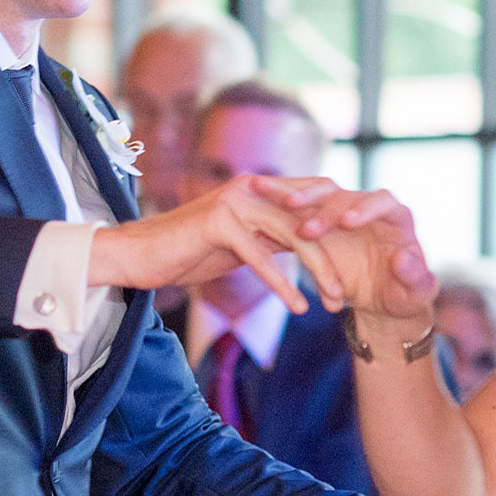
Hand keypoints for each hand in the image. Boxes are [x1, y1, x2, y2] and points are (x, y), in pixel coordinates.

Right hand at [90, 176, 345, 312]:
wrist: (138, 254)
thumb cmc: (188, 250)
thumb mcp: (241, 241)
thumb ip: (271, 236)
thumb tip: (305, 244)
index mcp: (261, 189)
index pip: (314, 201)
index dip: (340, 228)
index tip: (357, 265)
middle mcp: (252, 188)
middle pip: (310, 221)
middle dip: (333, 260)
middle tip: (347, 295)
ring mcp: (236, 201)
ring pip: (293, 238)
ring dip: (319, 273)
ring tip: (336, 303)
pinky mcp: (220, 222)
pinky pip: (261, 258)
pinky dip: (282, 285)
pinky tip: (298, 307)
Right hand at [256, 183, 437, 324]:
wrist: (382, 300)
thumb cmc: (402, 296)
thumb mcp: (414, 294)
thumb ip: (414, 277)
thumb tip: (401, 258)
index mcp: (395, 218)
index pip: (383, 201)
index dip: (364, 208)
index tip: (346, 223)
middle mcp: (367, 207)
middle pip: (345, 196)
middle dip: (325, 211)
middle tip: (306, 232)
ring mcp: (341, 210)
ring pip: (319, 194)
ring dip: (301, 198)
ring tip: (283, 205)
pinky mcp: (320, 219)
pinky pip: (299, 206)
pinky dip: (281, 196)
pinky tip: (261, 192)